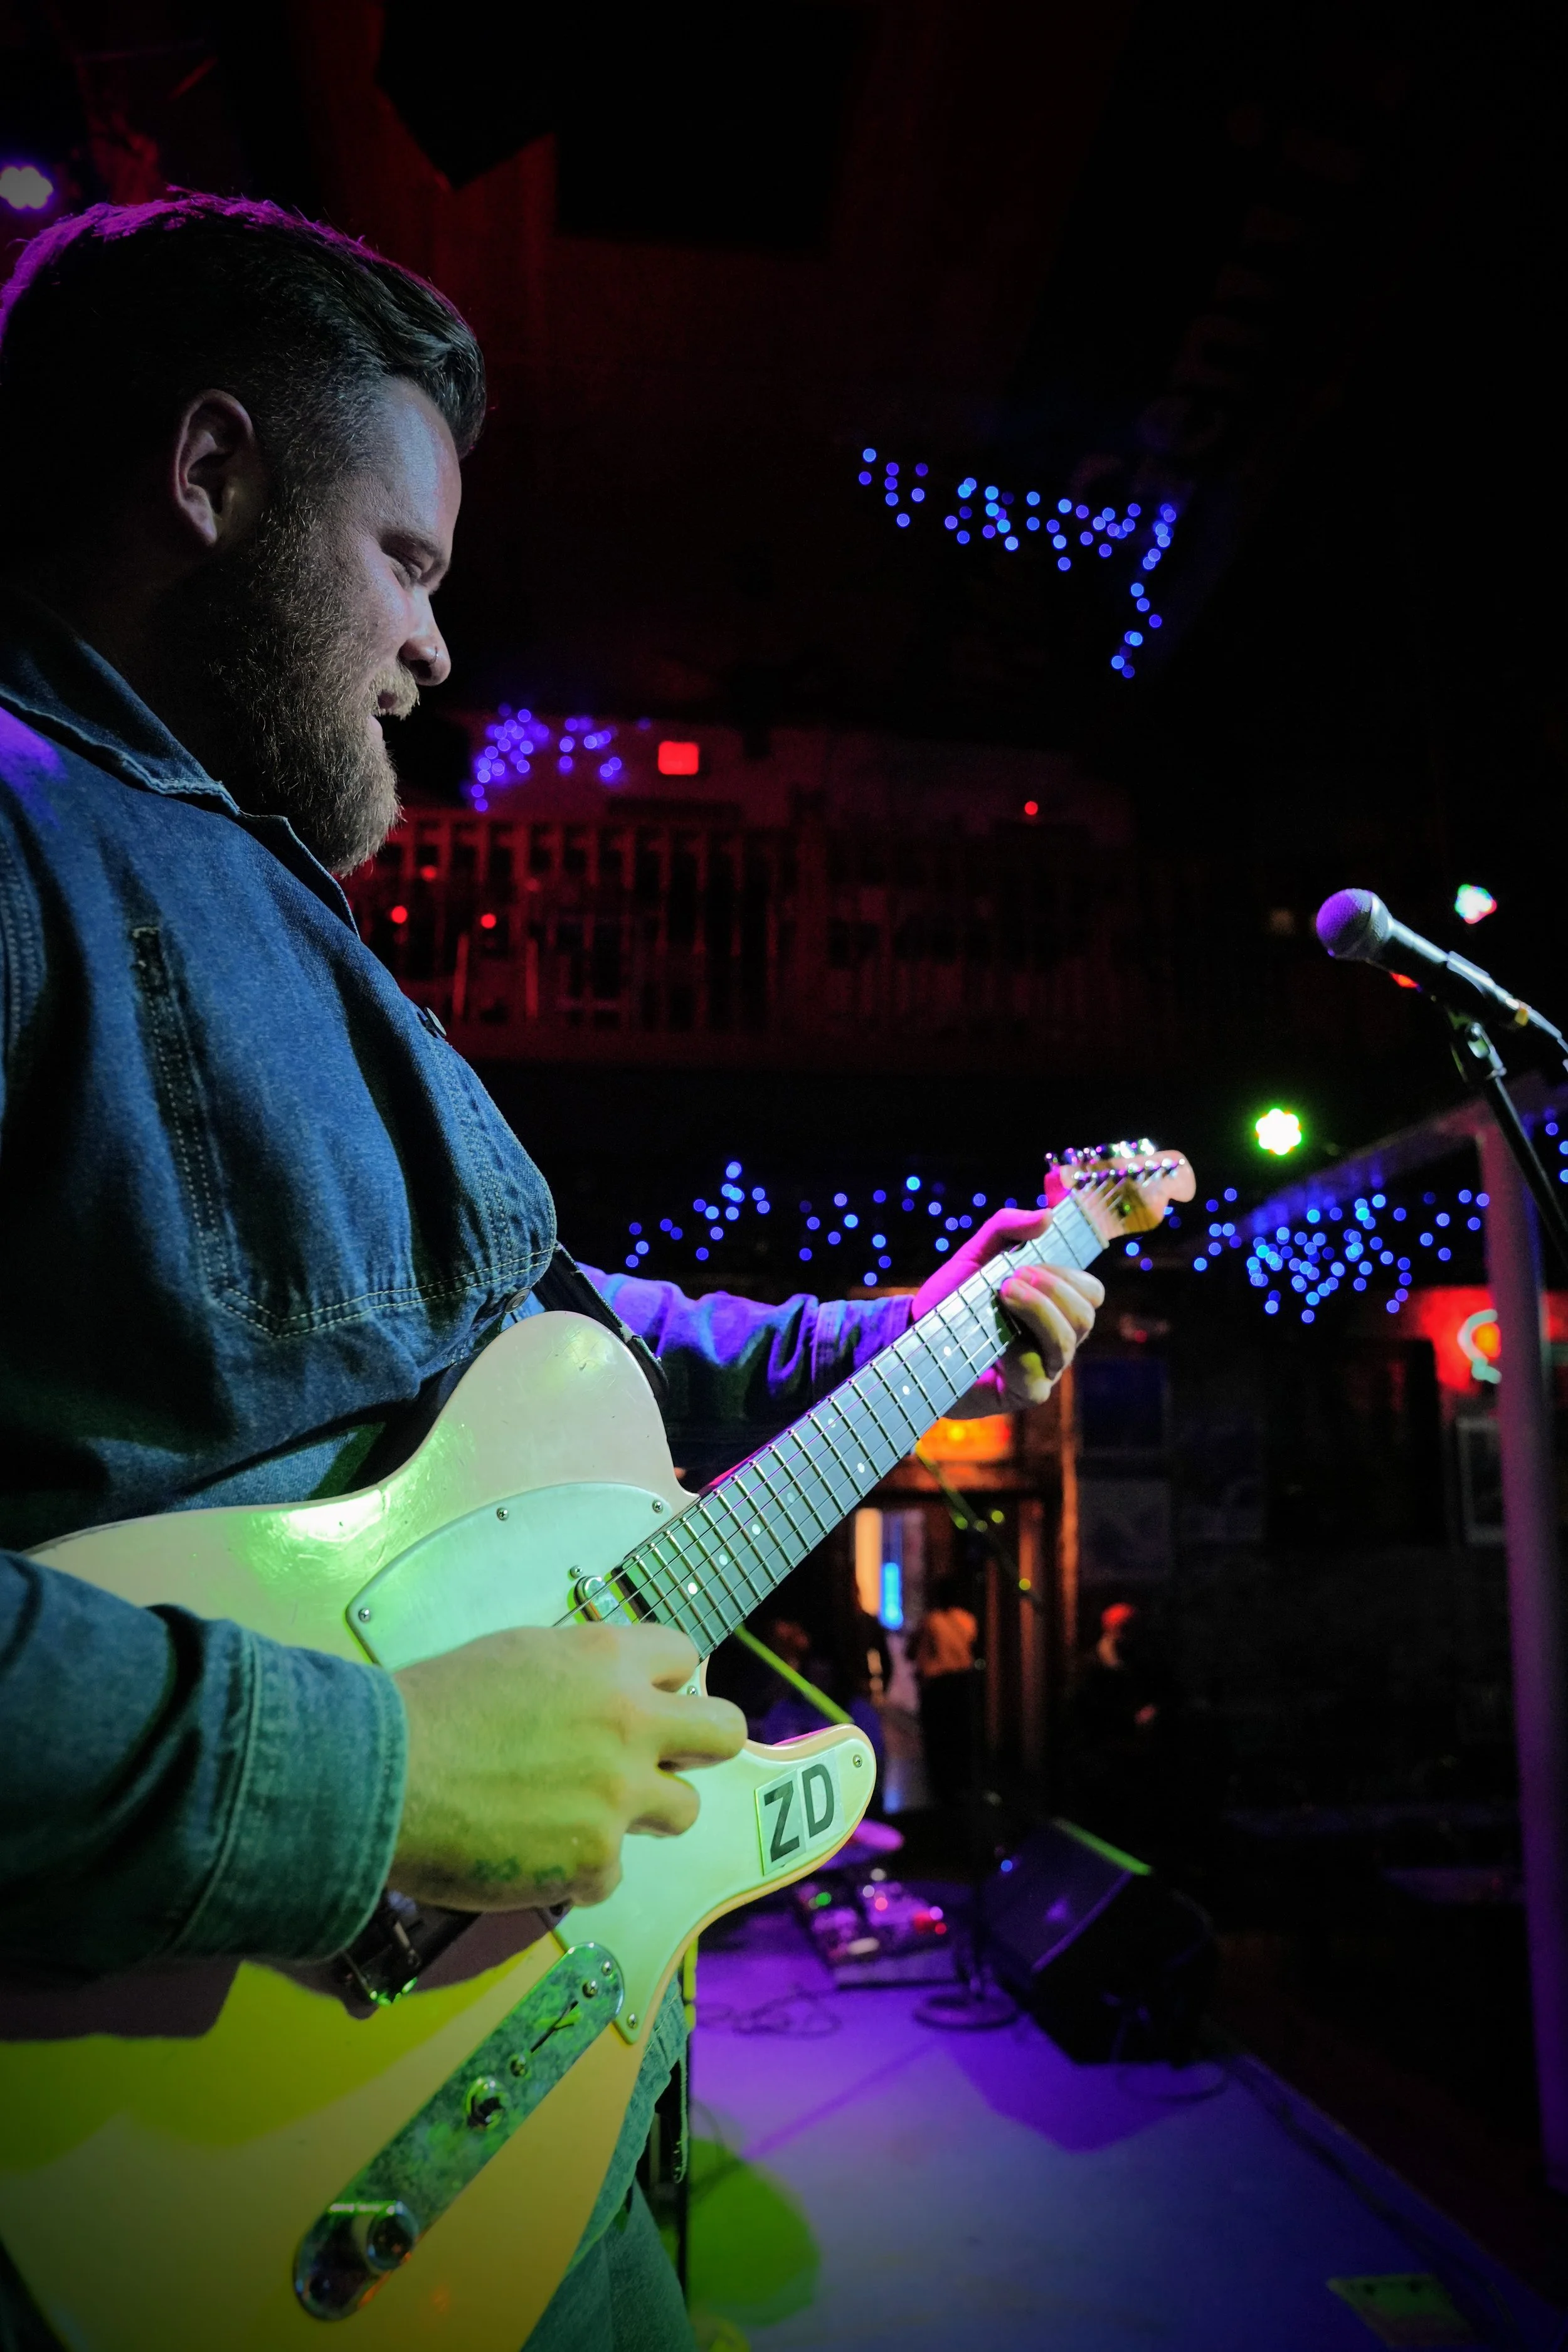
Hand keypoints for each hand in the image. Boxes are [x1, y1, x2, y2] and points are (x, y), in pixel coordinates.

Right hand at [390, 1623, 745, 1911]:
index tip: (643, 1700)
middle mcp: (629, 1721)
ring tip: (587, 1812)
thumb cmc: (433, 1709)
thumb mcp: (518, 1654)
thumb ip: (582, 1672)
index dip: (664, 1682)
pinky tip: (534, 1852)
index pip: (686, 1657)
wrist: (382, 1778)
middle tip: (660, 1758)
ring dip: (643, 1812)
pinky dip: (580, 1868)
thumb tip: (610, 1690)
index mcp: (607, 1658)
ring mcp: (618, 1795)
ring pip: (684, 1810)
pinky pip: (614, 1871)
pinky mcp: (594, 1859)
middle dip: (699, 1745)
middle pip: (724, 1732)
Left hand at [911, 1207, 1102, 1412]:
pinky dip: (1020, 1352)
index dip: (1071, 1272)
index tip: (1030, 1259)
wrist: (914, 1335)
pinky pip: (1038, 1374)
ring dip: (1038, 1311)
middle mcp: (1057, 1338)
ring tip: (1004, 1293)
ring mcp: (1045, 1368)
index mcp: (1056, 1306)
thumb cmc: (953, 1298)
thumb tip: (1046, 1215)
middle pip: (1085, 1315)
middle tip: (1012, 1277)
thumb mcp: (976, 1254)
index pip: (1090, 1291)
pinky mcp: (1024, 1393)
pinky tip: (999, 1341)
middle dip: (1053, 1290)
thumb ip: (1006, 1228)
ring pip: (1066, 1342)